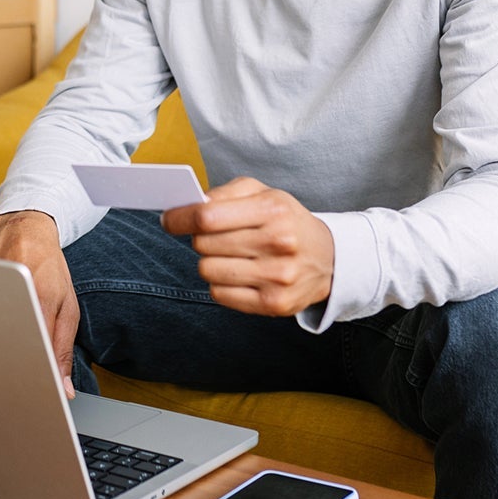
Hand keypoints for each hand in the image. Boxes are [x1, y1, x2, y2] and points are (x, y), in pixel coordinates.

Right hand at [0, 211, 81, 397]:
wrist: (22, 227)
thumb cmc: (49, 267)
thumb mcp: (68, 306)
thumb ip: (63, 348)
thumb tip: (65, 389)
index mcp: (42, 301)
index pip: (40, 353)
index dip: (40, 380)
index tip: (39, 400)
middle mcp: (15, 297)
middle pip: (11, 349)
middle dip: (14, 373)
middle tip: (16, 393)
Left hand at [160, 177, 335, 316]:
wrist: (328, 258)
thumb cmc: (286, 221)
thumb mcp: (263, 193)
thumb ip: (225, 193)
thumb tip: (191, 205)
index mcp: (273, 210)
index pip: (207, 217)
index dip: (179, 218)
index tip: (169, 219)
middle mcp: (277, 244)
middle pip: (204, 244)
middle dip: (200, 238)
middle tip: (213, 236)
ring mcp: (277, 278)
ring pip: (207, 270)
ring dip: (210, 261)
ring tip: (230, 255)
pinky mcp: (274, 305)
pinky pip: (219, 295)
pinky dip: (221, 284)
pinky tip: (239, 274)